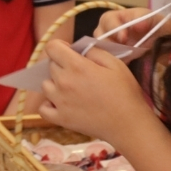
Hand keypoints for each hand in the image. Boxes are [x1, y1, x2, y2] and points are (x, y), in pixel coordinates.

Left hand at [37, 38, 152, 145]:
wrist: (128, 124)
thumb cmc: (125, 92)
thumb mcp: (115, 63)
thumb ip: (94, 51)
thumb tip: (79, 50)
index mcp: (76, 66)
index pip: (52, 47)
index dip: (60, 46)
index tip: (70, 52)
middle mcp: (63, 82)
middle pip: (50, 66)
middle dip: (61, 64)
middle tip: (78, 73)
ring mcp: (59, 102)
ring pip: (45, 85)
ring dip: (55, 84)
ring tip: (71, 89)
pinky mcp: (60, 119)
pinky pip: (43, 108)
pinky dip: (48, 104)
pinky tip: (60, 103)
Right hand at [94, 6, 170, 58]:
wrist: (165, 42)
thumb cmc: (158, 26)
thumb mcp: (153, 19)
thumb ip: (145, 19)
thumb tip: (137, 25)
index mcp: (116, 17)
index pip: (107, 20)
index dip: (113, 29)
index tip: (124, 38)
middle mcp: (109, 31)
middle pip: (99, 37)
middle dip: (109, 44)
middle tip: (123, 50)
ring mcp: (111, 46)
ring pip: (101, 50)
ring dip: (111, 55)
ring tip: (125, 59)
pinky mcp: (115, 58)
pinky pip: (108, 62)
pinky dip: (115, 64)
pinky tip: (126, 65)